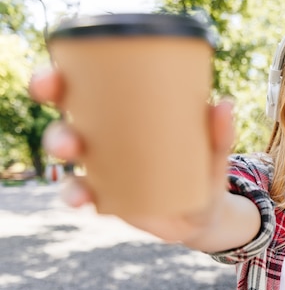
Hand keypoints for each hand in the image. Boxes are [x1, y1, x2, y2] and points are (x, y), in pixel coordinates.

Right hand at [30, 68, 245, 246]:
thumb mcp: (213, 154)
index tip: (57, 72)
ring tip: (72, 151)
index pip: (88, 87)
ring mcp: (102, 167)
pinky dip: (74, 193)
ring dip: (60, 145)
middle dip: (55, 105)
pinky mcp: (103, 196)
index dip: (62, 77)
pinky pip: (78, 192)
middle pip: (68, 116)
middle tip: (59, 108)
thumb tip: (224, 103)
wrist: (203, 216)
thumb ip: (219, 135)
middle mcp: (107, 136)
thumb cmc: (204, 173)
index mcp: (126, 113)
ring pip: (68, 151)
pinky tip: (81, 197)